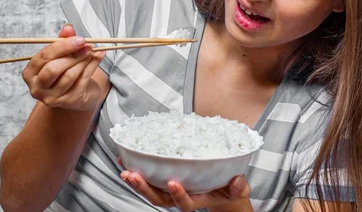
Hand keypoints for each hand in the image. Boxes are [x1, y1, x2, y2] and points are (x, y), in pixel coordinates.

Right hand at [21, 24, 105, 111]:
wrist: (75, 94)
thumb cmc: (64, 70)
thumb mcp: (60, 54)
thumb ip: (62, 40)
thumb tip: (68, 28)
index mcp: (30, 73)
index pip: (44, 57)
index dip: (62, 46)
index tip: (78, 39)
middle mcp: (37, 88)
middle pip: (53, 69)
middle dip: (72, 55)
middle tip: (87, 45)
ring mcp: (53, 98)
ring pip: (69, 76)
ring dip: (83, 60)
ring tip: (92, 50)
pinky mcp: (70, 101)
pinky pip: (82, 81)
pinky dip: (92, 66)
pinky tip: (99, 56)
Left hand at [118, 158, 251, 211]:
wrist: (223, 191)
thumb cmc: (228, 188)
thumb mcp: (237, 189)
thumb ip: (238, 187)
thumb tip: (237, 181)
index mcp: (198, 198)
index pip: (185, 203)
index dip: (179, 195)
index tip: (174, 182)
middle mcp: (181, 195)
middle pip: (160, 198)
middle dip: (145, 189)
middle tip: (132, 176)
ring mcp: (171, 189)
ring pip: (151, 190)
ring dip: (136, 181)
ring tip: (124, 169)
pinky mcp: (165, 180)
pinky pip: (148, 178)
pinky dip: (135, 169)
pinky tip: (124, 159)